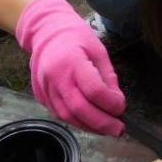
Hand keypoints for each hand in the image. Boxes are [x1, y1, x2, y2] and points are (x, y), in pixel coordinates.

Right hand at [15, 0, 125, 134]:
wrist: (46, 32)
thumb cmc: (75, 38)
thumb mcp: (99, 51)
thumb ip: (108, 78)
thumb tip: (116, 103)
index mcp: (72, 61)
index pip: (93, 90)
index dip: (110, 103)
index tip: (121, 108)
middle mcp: (55, 76)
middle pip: (79, 108)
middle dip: (102, 123)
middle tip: (118, 130)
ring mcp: (45, 88)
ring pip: (68, 116)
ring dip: (90, 126)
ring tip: (107, 128)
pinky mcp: (40, 95)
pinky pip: (59, 114)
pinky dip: (77, 121)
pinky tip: (90, 122)